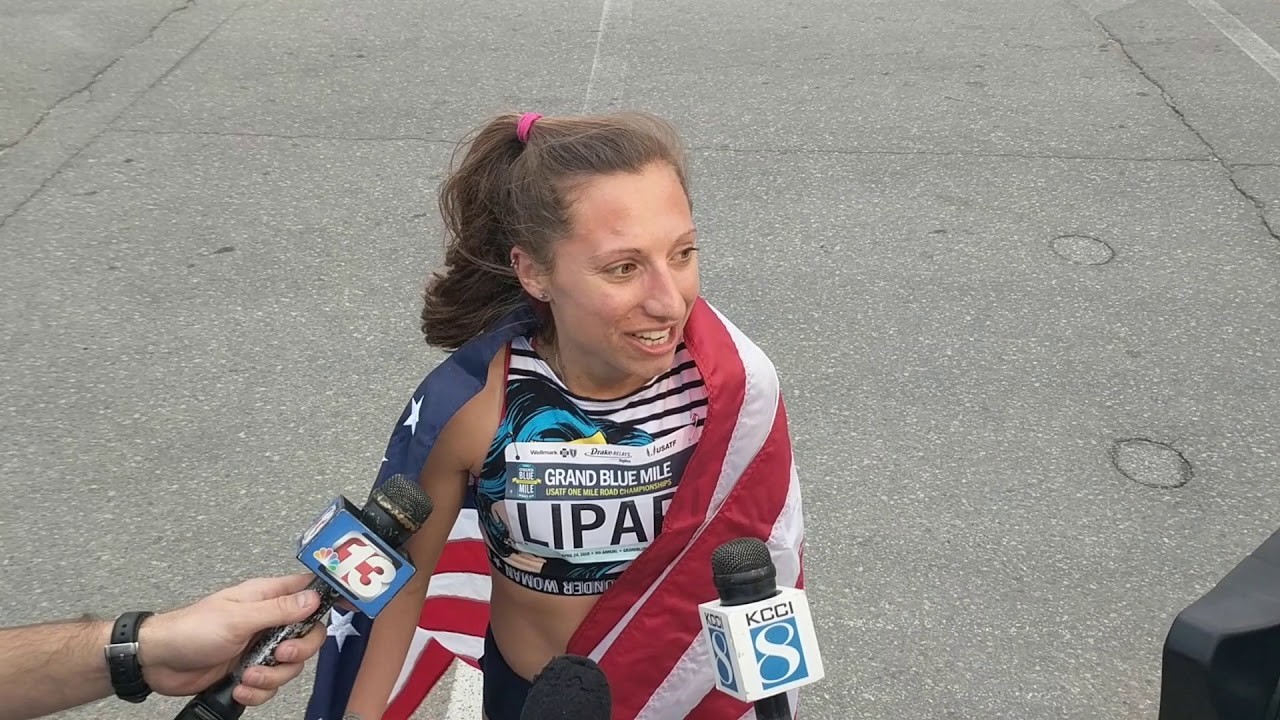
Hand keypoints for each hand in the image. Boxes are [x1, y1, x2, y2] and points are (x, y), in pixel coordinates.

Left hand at [137, 574, 325, 705]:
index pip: (310, 590)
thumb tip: (313, 598)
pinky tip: (238, 687)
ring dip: (271, 677)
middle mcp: (268, 621)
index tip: (348, 606)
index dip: (331, 597)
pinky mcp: (250, 671)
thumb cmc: (191, 629)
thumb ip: (278, 609)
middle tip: (278, 654)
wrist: (159, 662)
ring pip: (291, 666)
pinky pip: (270, 686)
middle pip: (309, 636)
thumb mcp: (237, 617)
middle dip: (298, 652)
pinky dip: (257, 692)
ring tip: (247, 676)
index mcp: (267, 597)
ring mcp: (260, 648)